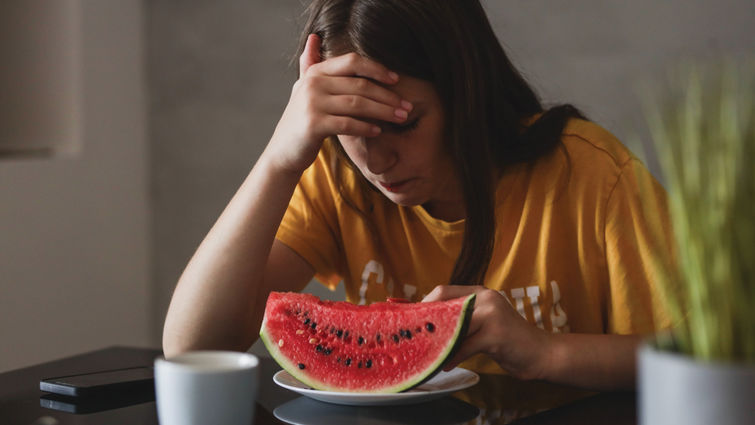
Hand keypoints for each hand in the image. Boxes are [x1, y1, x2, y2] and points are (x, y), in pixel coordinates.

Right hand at [266, 34, 412, 174]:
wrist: (283, 151)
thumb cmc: (301, 120)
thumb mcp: (303, 88)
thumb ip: (310, 65)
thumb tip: (315, 38)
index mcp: (315, 72)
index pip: (352, 62)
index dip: (377, 69)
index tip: (396, 80)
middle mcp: (312, 84)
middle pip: (360, 84)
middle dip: (387, 96)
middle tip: (407, 106)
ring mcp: (312, 104)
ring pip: (358, 104)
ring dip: (383, 111)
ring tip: (400, 118)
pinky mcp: (314, 125)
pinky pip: (348, 124)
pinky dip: (366, 127)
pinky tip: (379, 131)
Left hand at [422, 285, 550, 380]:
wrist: (542, 353)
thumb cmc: (508, 341)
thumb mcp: (483, 323)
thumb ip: (462, 319)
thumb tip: (429, 327)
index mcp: (480, 293)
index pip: (443, 291)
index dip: (424, 304)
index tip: (411, 319)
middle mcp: (485, 298)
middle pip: (445, 306)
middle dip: (428, 324)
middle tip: (414, 338)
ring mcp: (492, 314)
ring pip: (453, 327)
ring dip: (439, 344)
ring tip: (428, 354)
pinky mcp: (496, 334)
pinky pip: (465, 346)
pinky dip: (454, 358)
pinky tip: (447, 365)